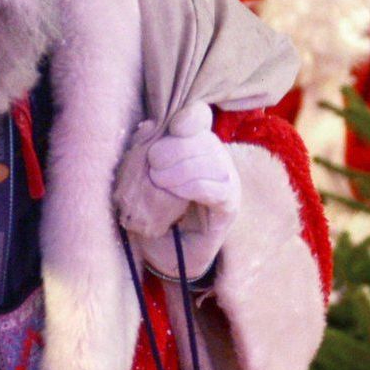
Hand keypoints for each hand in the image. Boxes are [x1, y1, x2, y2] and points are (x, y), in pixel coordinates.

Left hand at [125, 105, 239, 279]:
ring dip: (181, 169)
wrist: (166, 253)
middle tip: (153, 165)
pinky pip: (217, 189)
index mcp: (193, 143)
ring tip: (159, 181)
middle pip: (203, 139)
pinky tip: (176, 193)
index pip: (199, 116)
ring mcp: (226, 180)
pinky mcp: (230, 205)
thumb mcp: (140, 177)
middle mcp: (214, 157)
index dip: (189, 117)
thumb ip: (143, 150)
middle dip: (175, 149)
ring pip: (212, 161)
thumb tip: (147, 126)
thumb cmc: (153, 211)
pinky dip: (194, 187)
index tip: (173, 129)